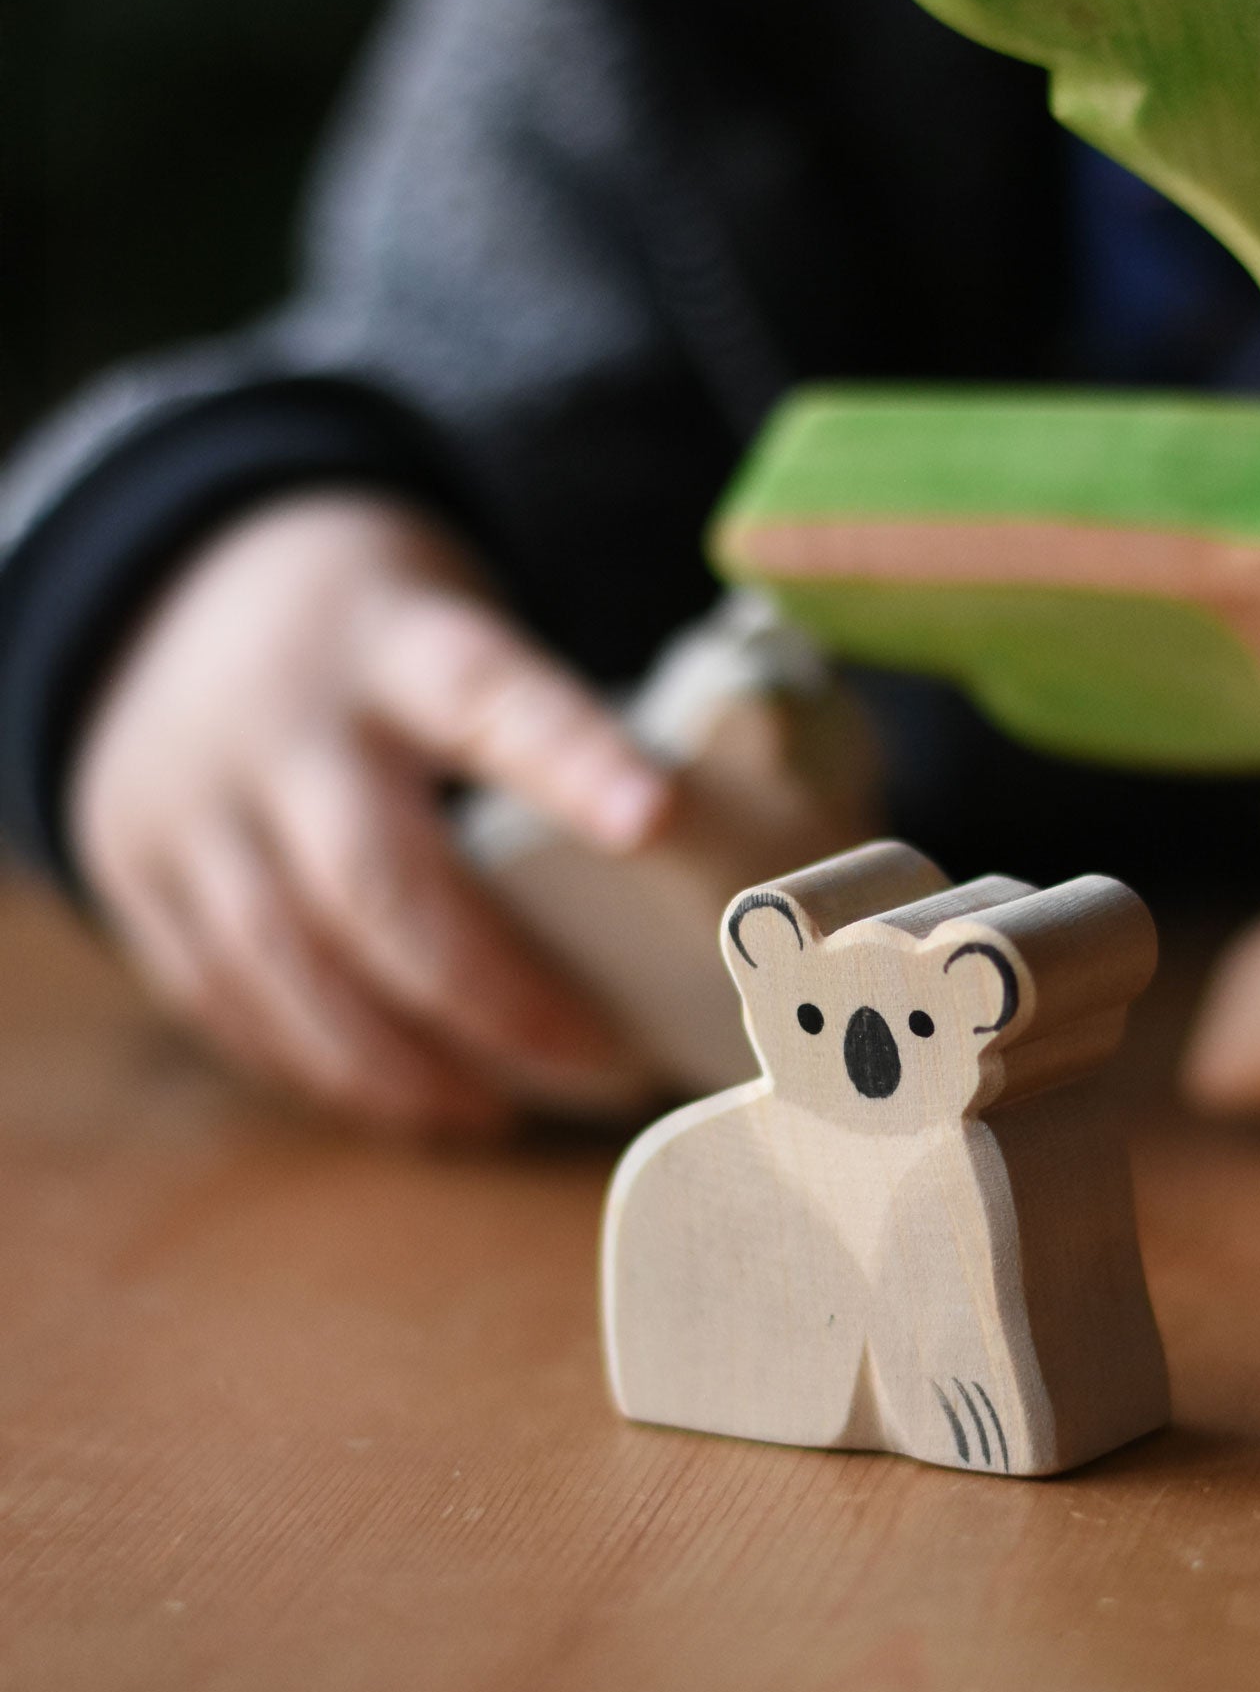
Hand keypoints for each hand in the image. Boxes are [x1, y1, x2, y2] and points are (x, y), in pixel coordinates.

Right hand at [70, 492, 671, 1133]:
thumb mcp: (457, 622)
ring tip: (498, 1110)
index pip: (487, 695)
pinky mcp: (136, 869)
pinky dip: (312, 1064)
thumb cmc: (380, 633)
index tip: (657, 820)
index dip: (571, 760)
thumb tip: (692, 858)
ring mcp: (191, 802)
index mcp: (391, 640)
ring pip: (286, 966)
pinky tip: (396, 1098)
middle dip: (494, 994)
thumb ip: (534, 725)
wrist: (175, 581)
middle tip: (602, 1059)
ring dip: (400, 1064)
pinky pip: (221, 996)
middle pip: (375, 881)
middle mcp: (278, 723)